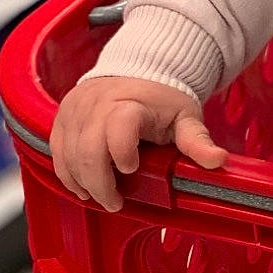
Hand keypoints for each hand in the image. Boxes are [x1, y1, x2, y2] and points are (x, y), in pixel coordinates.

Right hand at [51, 77, 226, 212]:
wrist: (139, 69)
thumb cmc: (163, 98)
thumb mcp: (186, 117)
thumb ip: (197, 141)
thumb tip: (217, 161)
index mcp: (130, 102)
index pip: (118, 127)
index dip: (122, 153)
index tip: (132, 170)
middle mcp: (96, 103)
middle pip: (87, 150)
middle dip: (99, 184)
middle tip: (115, 202)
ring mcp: (76, 109)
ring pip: (67, 154)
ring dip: (82, 182)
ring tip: (101, 197)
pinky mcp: (62, 115)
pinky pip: (56, 150)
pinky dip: (67, 172)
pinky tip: (82, 186)